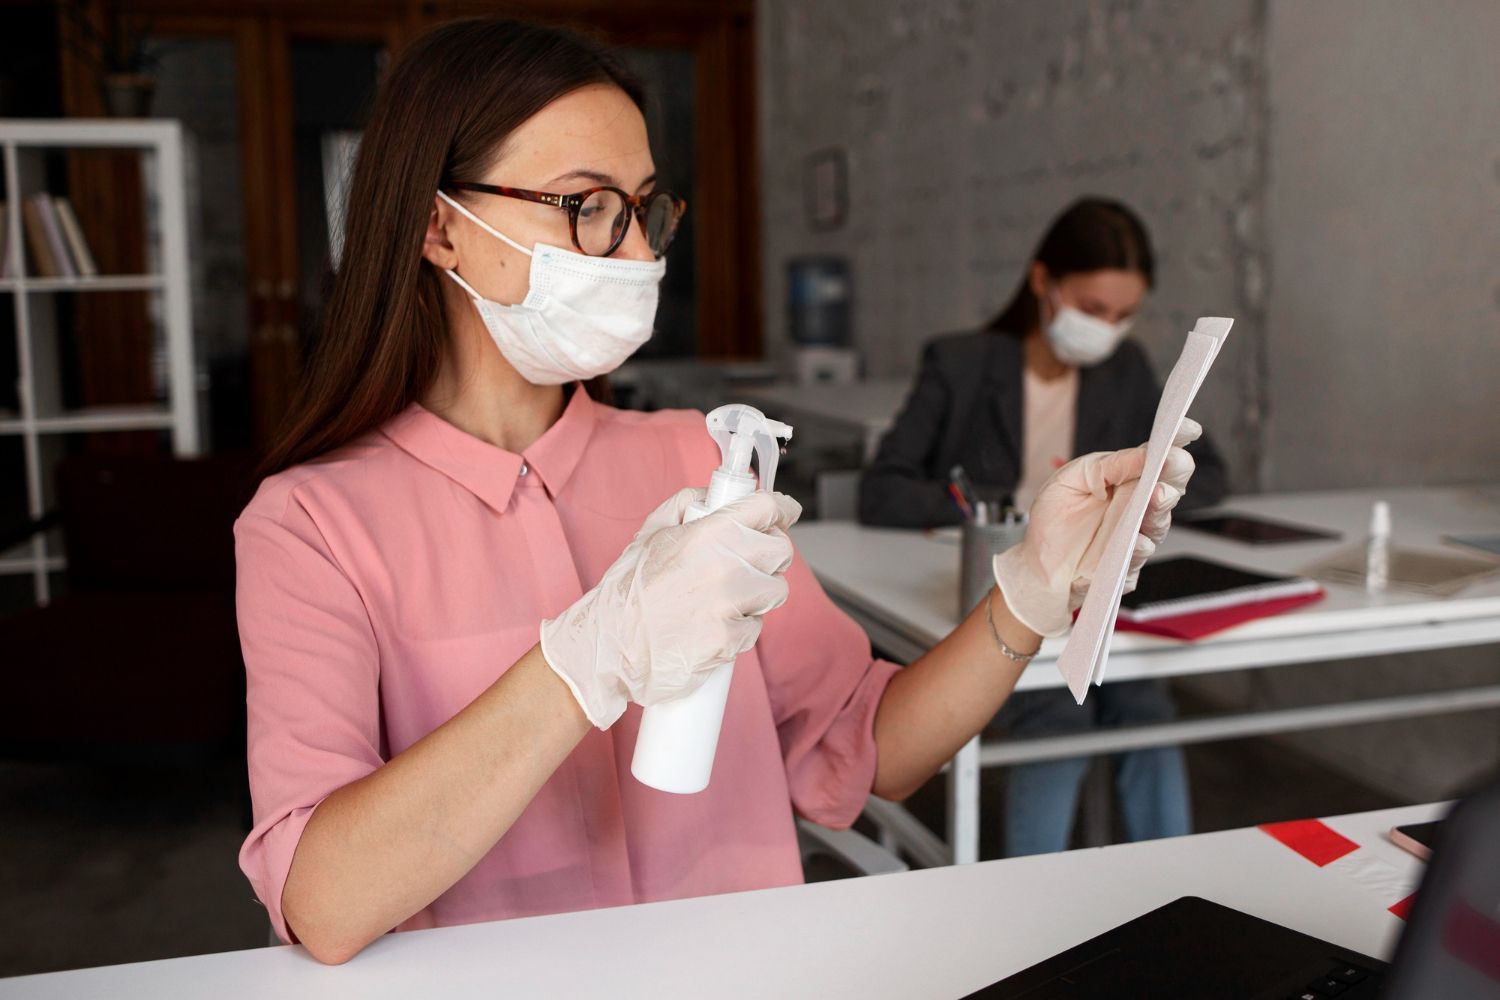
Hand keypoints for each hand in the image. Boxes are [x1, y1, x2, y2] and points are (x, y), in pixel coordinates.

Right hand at [540, 488, 801, 727]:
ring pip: (776, 591)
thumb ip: (685, 504)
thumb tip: (714, 496)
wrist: (609, 646)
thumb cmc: (627, 591)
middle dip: (770, 555)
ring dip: (758, 594)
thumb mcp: (650, 533)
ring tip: (724, 599)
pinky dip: (739, 628)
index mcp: (708, 532)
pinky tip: (711, 627)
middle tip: (749, 563)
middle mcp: (725, 564)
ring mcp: (730, 604)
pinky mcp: (730, 640)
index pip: (768, 508)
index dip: (781, 510)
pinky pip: (755, 628)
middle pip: (782, 550)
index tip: (784, 514)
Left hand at [993, 419, 1200, 636]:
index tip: (1188, 429)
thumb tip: (1143, 454)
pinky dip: (1139, 545)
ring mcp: (1136, 533)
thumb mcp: (1070, 480)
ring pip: (1160, 518)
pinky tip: (1134, 539)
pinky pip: (1140, 553)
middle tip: (1172, 462)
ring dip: (1161, 505)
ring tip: (1157, 495)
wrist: (1039, 564)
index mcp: (1125, 477)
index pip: (1157, 454)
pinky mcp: (1128, 562)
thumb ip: (1107, 466)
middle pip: (1171, 484)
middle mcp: (1137, 503)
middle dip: (1176, 470)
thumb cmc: (1054, 519)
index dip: (1176, 440)